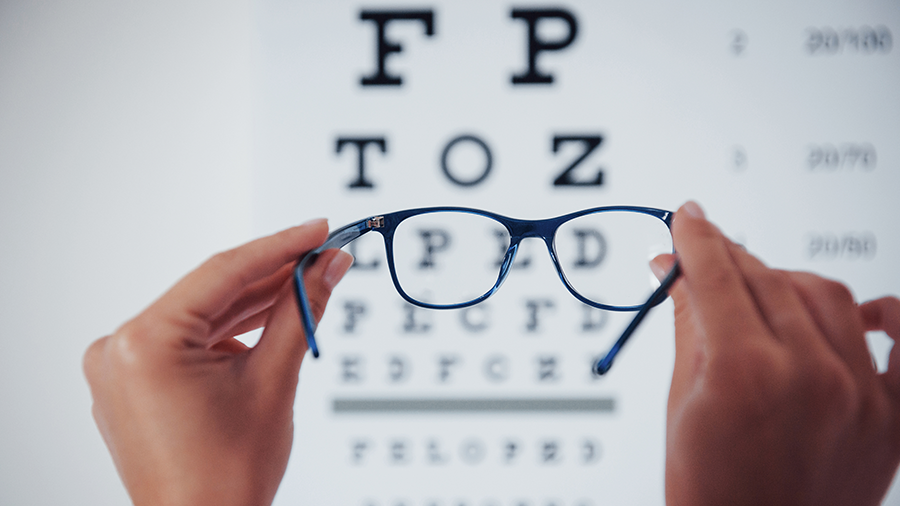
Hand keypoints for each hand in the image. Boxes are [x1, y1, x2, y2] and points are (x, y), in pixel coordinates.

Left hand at [83, 220, 353, 505]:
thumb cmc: (227, 477)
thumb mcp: (274, 380)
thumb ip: (300, 311)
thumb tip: (328, 266)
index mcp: (144, 344)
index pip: (223, 274)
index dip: (280, 246)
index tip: (319, 229)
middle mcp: (119, 349)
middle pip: (211, 294)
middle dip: (273, 276)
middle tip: (324, 254)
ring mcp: (121, 369)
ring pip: (202, 317)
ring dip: (254, 304)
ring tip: (308, 283)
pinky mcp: (133, 384)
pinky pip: (188, 341)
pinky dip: (230, 333)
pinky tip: (271, 319)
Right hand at [655, 202, 899, 505]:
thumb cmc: (711, 489)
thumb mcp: (683, 401)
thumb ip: (687, 323)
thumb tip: (672, 269)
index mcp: (747, 372)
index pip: (718, 277)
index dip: (698, 240)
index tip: (687, 218)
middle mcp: (811, 375)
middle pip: (768, 280)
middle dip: (730, 260)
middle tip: (707, 254)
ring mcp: (860, 395)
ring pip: (827, 295)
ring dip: (786, 281)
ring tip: (760, 289)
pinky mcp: (891, 417)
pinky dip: (887, 315)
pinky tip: (860, 311)